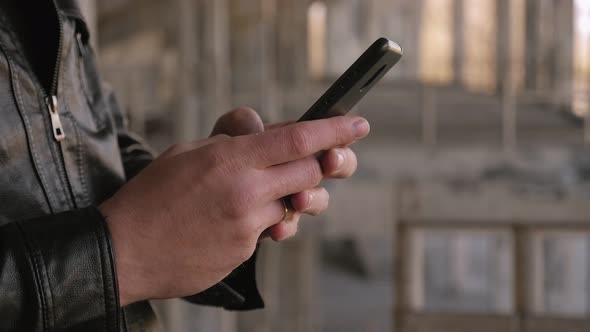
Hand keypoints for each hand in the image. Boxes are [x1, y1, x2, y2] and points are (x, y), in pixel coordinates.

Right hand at [99, 109, 369, 305]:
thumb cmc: (152, 195)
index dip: (334, 130)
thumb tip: (267, 135)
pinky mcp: (244, 252)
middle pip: (310, 173)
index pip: (298, 138)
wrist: (124, 249)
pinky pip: (269, 232)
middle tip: (300, 165)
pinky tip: (226, 222)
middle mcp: (246, 191)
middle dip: (312, 168)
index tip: (358, 125)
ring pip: (293, 207)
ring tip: (253, 198)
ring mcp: (248, 226)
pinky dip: (260, 224)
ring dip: (284, 199)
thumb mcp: (188, 151)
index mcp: (231, 158)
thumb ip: (233, 141)